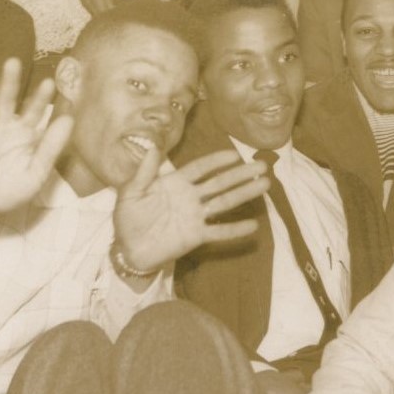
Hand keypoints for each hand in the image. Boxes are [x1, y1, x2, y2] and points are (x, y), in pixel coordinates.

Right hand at [0, 65, 73, 223]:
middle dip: (10, 83)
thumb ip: (51, 148)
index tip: (49, 83)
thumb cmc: (11, 189)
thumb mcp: (37, 172)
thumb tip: (69, 120)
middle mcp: (1, 129)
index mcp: (22, 134)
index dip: (40, 98)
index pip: (33, 111)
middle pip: (6, 102)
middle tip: (14, 62)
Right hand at [76, 0, 127, 14]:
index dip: (110, 17)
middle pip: (98, 17)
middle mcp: (88, 2)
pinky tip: (103, 9)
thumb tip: (113, 11)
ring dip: (101, 15)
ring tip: (110, 13)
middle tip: (115, 16)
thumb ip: (110, 1)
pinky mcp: (83, 1)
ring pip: (93, 14)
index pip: (104, 15)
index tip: (117, 17)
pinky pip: (90, 10)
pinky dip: (96, 11)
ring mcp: (84, 2)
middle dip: (106, 18)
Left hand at [115, 148, 270, 270]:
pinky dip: (234, 229)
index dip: (217, 160)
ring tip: (265, 185)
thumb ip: (143, 172)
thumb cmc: (128, 218)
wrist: (128, 248)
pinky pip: (218, 231)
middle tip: (262, 165)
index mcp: (175, 183)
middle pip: (219, 183)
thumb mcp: (130, 192)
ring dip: (244, 194)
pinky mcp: (195, 236)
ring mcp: (195, 216)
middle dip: (240, 174)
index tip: (235, 154)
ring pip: (224, 202)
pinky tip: (253, 225)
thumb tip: (151, 146)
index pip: (200, 168)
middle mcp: (190, 197)